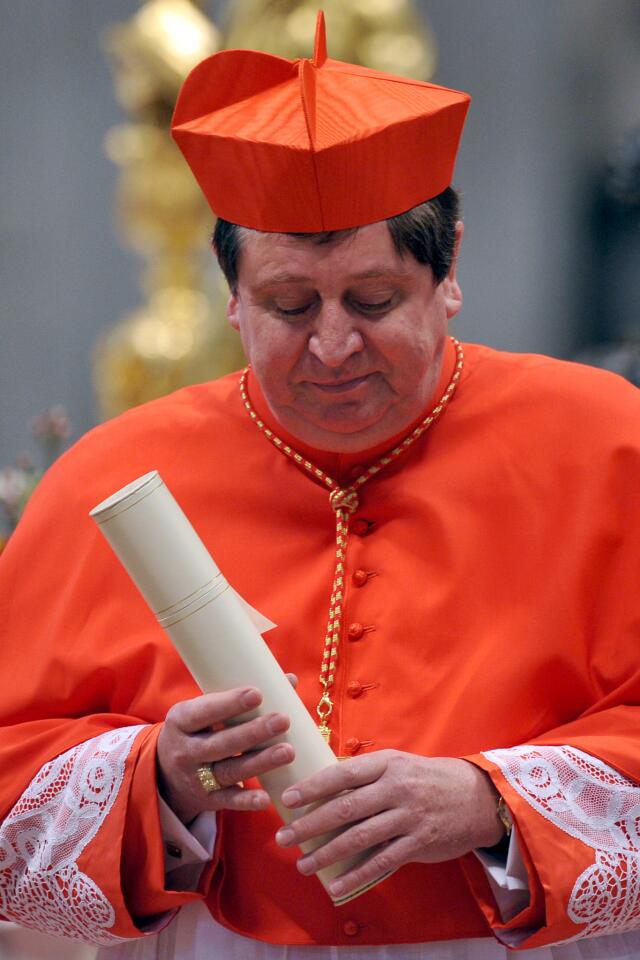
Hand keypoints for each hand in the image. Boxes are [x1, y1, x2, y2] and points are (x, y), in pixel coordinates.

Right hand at [157, 685, 294, 823]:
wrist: (166, 774)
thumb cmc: (198, 730)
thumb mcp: (204, 711)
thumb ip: (239, 698)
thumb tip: (288, 680)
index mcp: (181, 721)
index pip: (204, 711)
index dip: (229, 703)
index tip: (257, 694)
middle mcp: (186, 750)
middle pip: (221, 743)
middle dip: (253, 732)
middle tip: (283, 720)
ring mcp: (195, 777)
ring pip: (230, 771)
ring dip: (260, 762)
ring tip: (288, 751)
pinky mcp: (207, 799)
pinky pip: (228, 801)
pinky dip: (246, 801)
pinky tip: (266, 798)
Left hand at [275, 750, 503, 898]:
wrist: (477, 797)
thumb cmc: (427, 779)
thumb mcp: (399, 765)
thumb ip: (366, 775)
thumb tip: (323, 780)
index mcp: (387, 764)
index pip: (343, 774)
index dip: (314, 787)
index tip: (288, 799)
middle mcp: (396, 788)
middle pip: (345, 808)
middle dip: (310, 824)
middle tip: (283, 836)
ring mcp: (408, 817)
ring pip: (359, 838)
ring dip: (327, 853)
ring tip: (302, 863)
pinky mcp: (419, 843)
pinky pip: (381, 862)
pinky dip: (356, 876)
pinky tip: (336, 886)